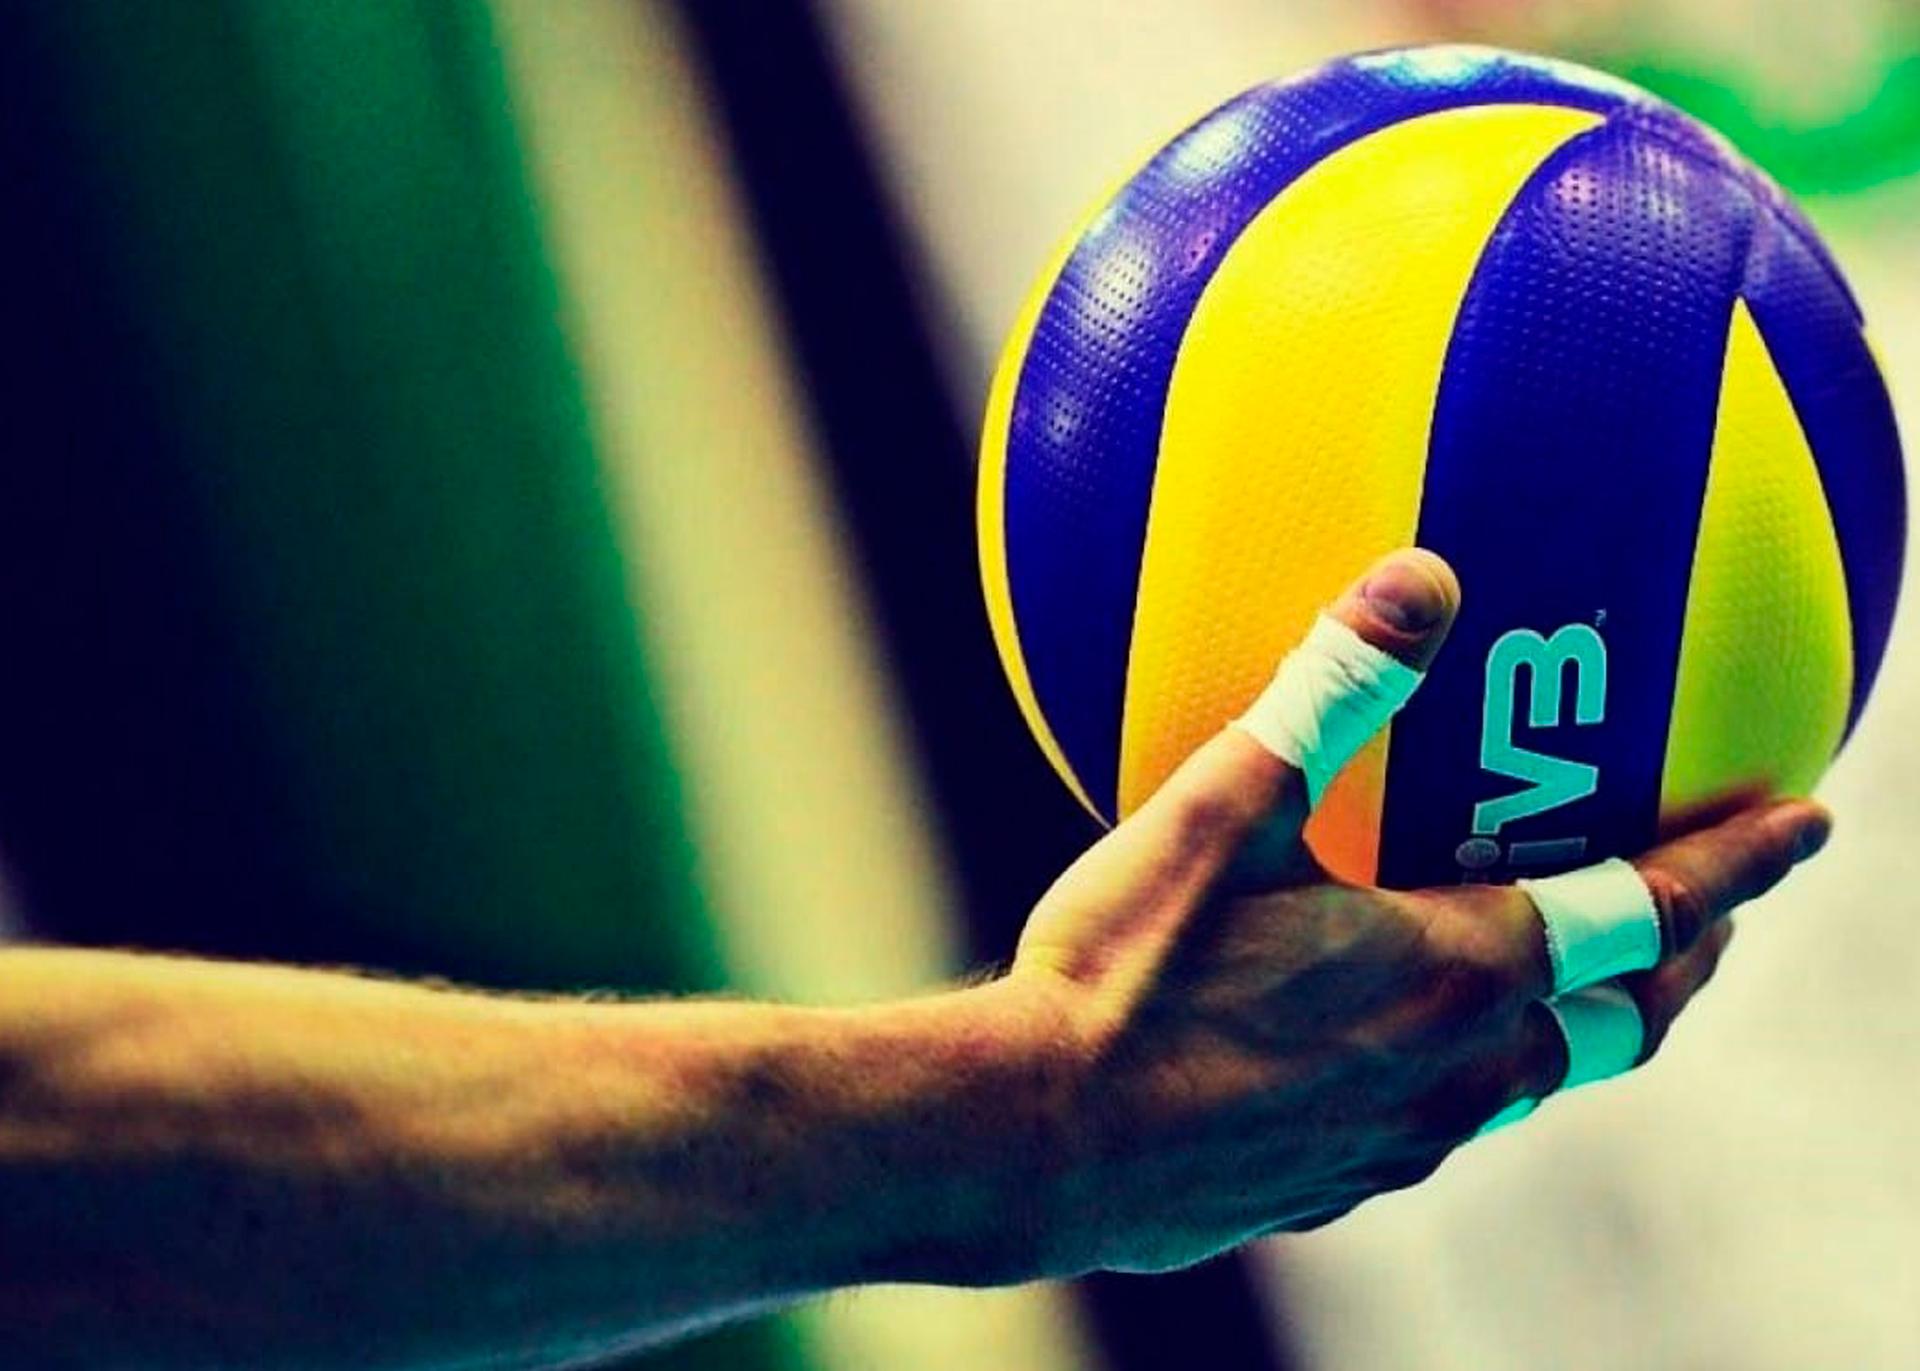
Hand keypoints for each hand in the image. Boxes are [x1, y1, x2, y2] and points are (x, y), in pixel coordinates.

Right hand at [1008, 549, 1828, 1275]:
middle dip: (1688, 958)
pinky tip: (1413, 1040)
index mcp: (1449, 973)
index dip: (1736, 867)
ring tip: (1582, 969)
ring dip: (1593, 1015)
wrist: (1032, 1145)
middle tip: (1713, 911)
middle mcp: (1452, 1071)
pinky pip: (1452, 1118)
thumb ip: (1328, 695)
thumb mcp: (1217, 816)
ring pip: (1543, 1080)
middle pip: (1622, 1017)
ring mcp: (1398, 1142)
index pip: (1643, 914)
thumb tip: (1421, 578)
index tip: (1805, 821)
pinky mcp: (1335, 1183)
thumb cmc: (1120, 981)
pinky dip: (1487, 1063)